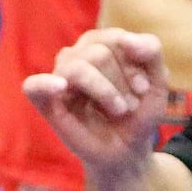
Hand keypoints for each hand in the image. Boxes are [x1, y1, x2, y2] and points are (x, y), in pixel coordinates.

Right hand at [22, 30, 165, 175]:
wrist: (128, 151)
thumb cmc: (138, 114)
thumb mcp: (158, 82)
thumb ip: (151, 52)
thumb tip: (127, 38)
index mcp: (101, 44)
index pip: (116, 39)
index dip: (133, 64)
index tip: (144, 89)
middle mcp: (77, 55)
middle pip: (99, 54)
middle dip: (121, 83)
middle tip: (129, 105)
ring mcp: (59, 77)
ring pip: (78, 68)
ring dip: (105, 92)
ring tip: (117, 110)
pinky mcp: (46, 103)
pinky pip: (33, 86)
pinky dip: (45, 84)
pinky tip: (61, 88)